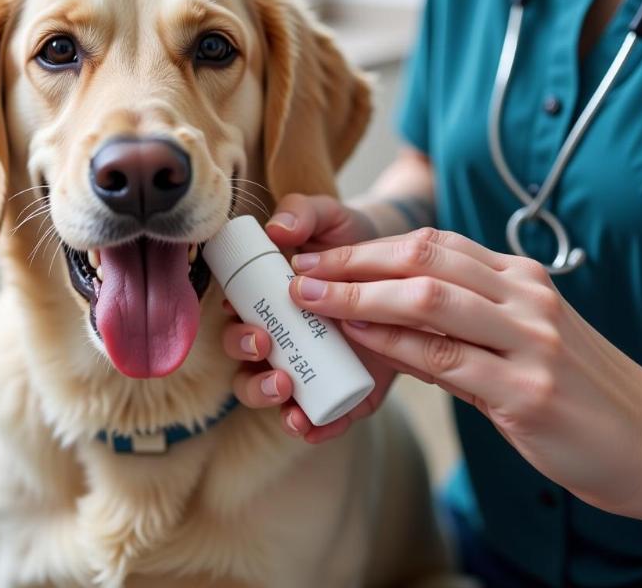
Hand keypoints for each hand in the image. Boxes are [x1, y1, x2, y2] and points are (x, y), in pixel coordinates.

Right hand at [222, 193, 396, 443]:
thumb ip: (304, 213)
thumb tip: (279, 230)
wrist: (404, 267)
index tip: (254, 327)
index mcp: (270, 303)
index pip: (238, 322)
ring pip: (276, 396)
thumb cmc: (353, 240)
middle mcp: (285, 340)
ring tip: (285, 390)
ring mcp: (312, 369)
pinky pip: (322, 418)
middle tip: (265, 350)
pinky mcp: (343, 392)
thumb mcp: (331, 219)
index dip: (236, 330)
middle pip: (248, 366)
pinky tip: (310, 426)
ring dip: (268, 399)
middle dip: (248, 367)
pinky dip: (312, 427)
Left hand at [287, 226, 641, 518]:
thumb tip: (380, 315)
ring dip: (358, 297)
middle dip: (353, 262)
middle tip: (301, 271)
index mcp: (520, 276)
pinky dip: (393, 344)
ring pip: (428, 299)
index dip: (369, 248)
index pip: (432, 244)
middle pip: (423, 260)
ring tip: (311, 298)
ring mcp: (529, 340)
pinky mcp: (526, 391)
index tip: (321, 256)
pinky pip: (443, 358)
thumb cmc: (567, 384)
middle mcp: (525, 296)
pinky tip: (358, 340)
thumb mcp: (518, 335)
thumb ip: (458, 319)